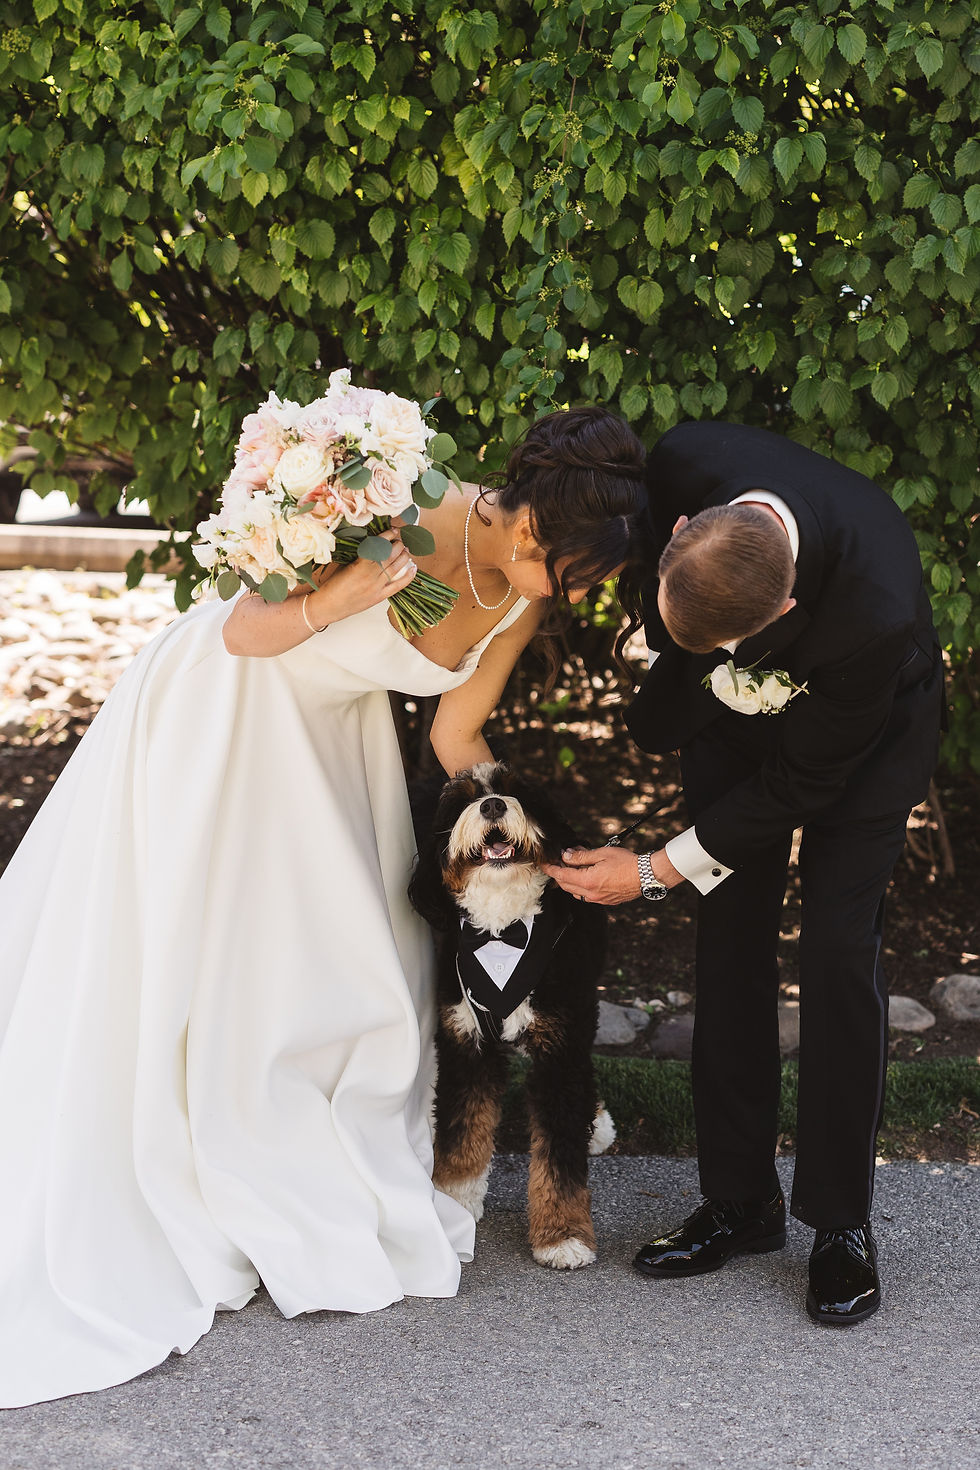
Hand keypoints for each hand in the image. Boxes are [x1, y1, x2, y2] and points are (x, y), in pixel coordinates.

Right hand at [311, 530, 417, 622]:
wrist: (329, 605)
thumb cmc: (333, 584)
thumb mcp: (345, 564)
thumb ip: (361, 555)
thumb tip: (376, 544)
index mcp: (360, 564)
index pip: (379, 545)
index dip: (388, 536)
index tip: (393, 530)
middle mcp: (370, 575)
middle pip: (390, 555)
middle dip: (398, 544)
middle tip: (400, 539)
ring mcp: (376, 587)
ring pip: (396, 568)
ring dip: (403, 556)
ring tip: (406, 549)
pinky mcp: (379, 597)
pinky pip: (398, 586)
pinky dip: (408, 576)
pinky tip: (413, 568)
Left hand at [542, 845, 683, 905]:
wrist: (647, 876)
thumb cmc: (627, 862)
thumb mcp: (602, 854)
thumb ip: (581, 856)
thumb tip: (566, 855)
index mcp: (588, 881)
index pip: (561, 875)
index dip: (550, 868)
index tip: (543, 863)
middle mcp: (590, 894)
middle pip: (565, 885)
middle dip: (558, 874)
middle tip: (557, 862)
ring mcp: (598, 900)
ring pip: (575, 892)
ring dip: (569, 881)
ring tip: (571, 868)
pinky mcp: (606, 901)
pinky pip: (586, 896)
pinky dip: (580, 887)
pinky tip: (585, 877)